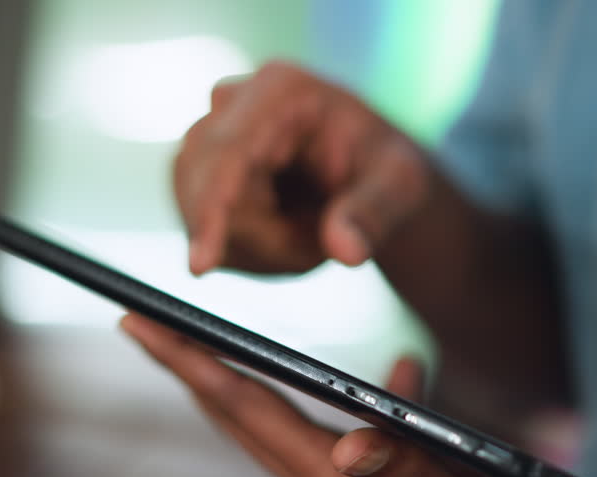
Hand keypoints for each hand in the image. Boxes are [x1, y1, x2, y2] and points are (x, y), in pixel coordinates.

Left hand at [120, 313, 596, 476]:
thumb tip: (349, 442)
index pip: (251, 414)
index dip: (193, 364)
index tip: (140, 322)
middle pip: (246, 419)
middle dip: (192, 369)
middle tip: (143, 322)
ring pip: (285, 426)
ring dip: (247, 383)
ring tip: (213, 345)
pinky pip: (353, 432)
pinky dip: (351, 398)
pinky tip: (400, 370)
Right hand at [174, 61, 433, 274]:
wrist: (368, 175)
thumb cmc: (384, 171)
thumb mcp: (398, 188)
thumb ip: (372, 215)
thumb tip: (347, 250)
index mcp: (281, 91)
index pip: (227, 153)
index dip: (210, 209)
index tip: (201, 266)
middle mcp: (233, 104)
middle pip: (206, 189)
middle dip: (260, 239)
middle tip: (317, 250)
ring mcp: (209, 136)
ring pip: (199, 212)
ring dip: (255, 246)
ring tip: (310, 235)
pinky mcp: (198, 169)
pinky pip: (201, 225)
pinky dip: (245, 247)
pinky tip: (284, 234)